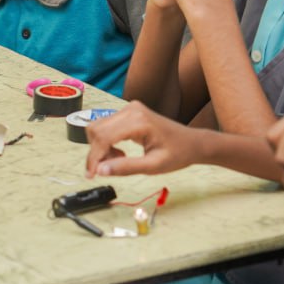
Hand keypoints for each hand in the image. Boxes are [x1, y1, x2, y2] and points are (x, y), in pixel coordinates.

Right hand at [85, 101, 205, 176]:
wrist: (192, 142)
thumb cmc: (178, 153)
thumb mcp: (154, 166)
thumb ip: (126, 168)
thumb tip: (101, 170)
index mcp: (138, 121)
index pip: (103, 137)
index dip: (94, 158)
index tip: (91, 175)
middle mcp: (131, 110)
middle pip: (96, 130)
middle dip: (96, 153)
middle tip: (108, 169)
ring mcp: (129, 108)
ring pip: (98, 128)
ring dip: (101, 148)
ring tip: (118, 160)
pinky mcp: (128, 112)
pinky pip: (106, 126)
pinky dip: (106, 142)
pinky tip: (120, 153)